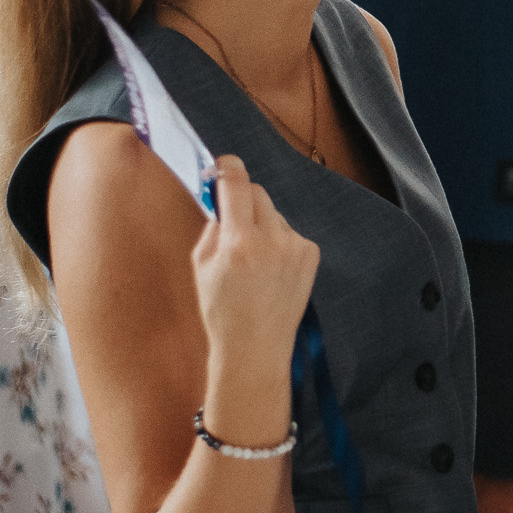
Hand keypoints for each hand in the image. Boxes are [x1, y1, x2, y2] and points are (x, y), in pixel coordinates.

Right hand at [191, 154, 318, 446]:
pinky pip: (289, 232)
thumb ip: (212, 224)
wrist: (255, 347)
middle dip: (242, 199)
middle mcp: (272, 239)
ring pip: (274, 213)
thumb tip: (221, 194)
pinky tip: (271, 269)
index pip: (237, 182)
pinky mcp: (311, 254)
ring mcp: (296, 246)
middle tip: (231, 220)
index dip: (227, 168)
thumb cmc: (222, 309)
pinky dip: (278, 241)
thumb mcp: (201, 264)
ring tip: (253, 259)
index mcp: (239, 241)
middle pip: (258, 193)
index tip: (222, 166)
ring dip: (261, 223)